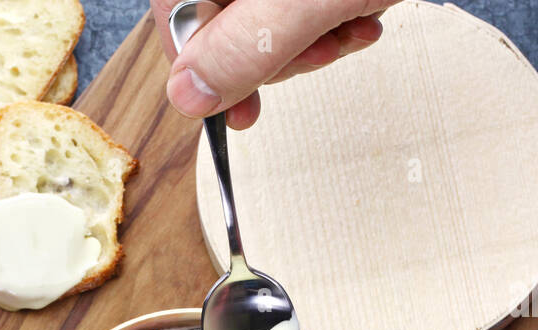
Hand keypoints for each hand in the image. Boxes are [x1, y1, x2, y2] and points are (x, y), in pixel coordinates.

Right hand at [151, 0, 397, 128]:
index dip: (210, 71)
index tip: (244, 110)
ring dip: (312, 39)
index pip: (179, 17)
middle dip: (279, 51)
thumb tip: (188, 96)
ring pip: (263, 18)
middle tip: (323, 50)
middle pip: (222, 21)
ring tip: (351, 26)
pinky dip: (329, 17)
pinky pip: (294, 2)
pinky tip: (358, 15)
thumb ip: (247, 46)